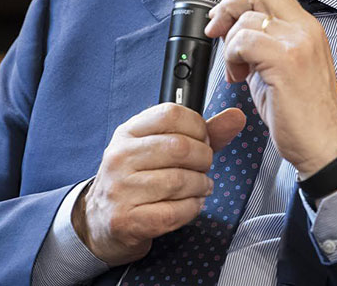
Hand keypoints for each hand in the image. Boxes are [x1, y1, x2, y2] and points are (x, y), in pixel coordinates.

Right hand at [73, 103, 245, 264]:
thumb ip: (201, 133)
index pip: (171, 114)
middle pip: (180, 147)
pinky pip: (175, 212)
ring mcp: (121, 189)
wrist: (100, 220)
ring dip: (201, 186)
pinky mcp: (128, 220)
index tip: (203, 139)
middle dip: (204, 159)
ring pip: (180, 181)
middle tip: (204, 167)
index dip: (198, 126)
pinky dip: (192, 209)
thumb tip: (236, 117)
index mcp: (127, 133)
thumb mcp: (159, 149)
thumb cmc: (136, 180)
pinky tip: (190, 205)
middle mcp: (120, 157)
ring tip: (200, 187)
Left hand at [204, 0, 336, 174]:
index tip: (222, 20)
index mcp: (306, 28)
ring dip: (230, 45)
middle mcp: (305, 29)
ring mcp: (298, 42)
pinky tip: (238, 77)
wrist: (325, 145)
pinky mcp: (286, 60)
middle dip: (228, 8)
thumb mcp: (281, 69)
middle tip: (216, 32)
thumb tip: (231, 32)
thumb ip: (261, 45)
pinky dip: (231, 57)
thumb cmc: (304, 114)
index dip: (238, 0)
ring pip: (246, 19)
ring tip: (236, 71)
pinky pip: (244, 41)